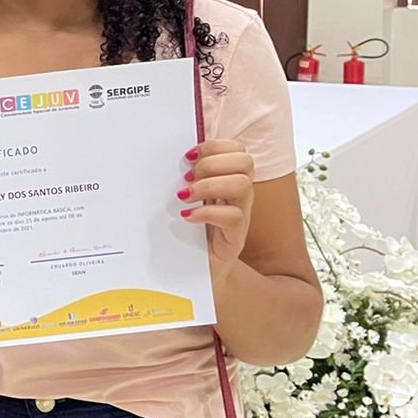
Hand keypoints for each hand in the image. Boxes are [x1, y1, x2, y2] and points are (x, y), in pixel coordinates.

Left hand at [178, 139, 255, 281]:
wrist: (194, 271)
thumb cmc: (189, 231)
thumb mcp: (187, 199)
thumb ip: (186, 178)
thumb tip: (173, 157)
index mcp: (229, 179)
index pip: (237, 149)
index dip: (214, 146)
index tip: (188, 157)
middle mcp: (240, 195)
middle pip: (245, 162)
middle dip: (212, 164)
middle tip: (186, 178)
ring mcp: (242, 215)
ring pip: (243, 185)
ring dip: (209, 185)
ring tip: (184, 196)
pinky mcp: (236, 237)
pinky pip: (233, 217)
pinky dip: (207, 212)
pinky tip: (187, 216)